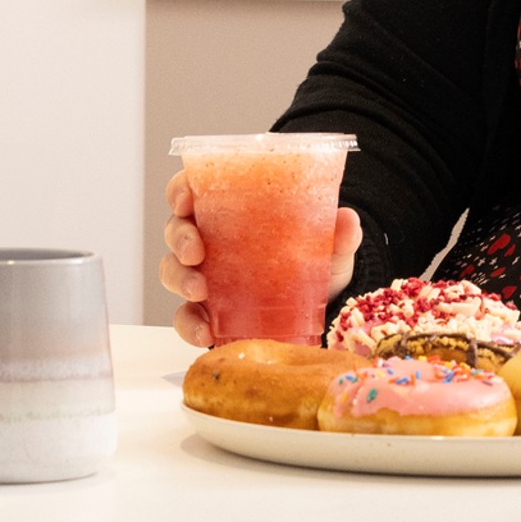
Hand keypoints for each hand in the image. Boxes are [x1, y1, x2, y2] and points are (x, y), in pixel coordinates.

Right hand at [160, 170, 363, 347]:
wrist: (320, 310)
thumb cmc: (313, 264)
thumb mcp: (329, 247)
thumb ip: (337, 234)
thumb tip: (347, 220)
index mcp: (229, 212)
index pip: (191, 190)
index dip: (180, 190)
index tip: (185, 199)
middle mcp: (209, 241)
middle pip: (176, 230)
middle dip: (180, 238)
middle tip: (196, 250)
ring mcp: (204, 277)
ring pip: (173, 271)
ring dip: (180, 278)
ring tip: (199, 290)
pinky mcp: (206, 313)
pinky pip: (185, 318)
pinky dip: (189, 325)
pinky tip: (205, 331)